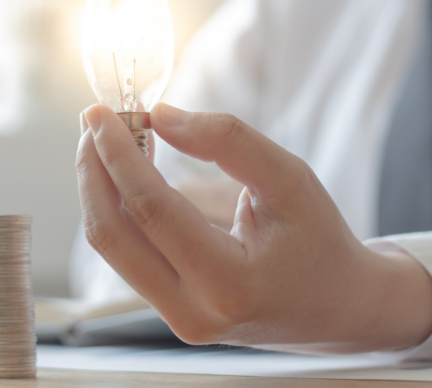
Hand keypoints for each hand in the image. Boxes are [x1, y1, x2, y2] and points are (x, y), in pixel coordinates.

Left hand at [76, 103, 431, 352]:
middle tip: (94, 120)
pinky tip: (127, 170)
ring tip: (109, 138)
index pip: (151, 210)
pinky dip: (118, 205)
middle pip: (112, 234)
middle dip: (94, 169)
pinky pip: (127, 253)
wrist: (337, 306)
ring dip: (100, 186)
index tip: (101, 113)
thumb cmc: (318, 240)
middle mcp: (194, 312)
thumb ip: (227, 142)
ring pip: (112, 245)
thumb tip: (160, 116)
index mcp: (231, 283)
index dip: (119, 155)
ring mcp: (176, 318)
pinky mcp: (168, 310)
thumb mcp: (290, 179)